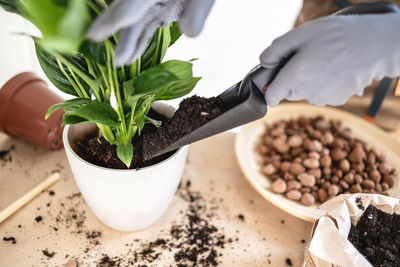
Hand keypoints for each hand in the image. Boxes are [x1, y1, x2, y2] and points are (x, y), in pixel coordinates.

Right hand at [88, 0, 214, 65]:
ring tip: (119, 61)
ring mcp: (154, 3)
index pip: (134, 2)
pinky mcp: (161, 10)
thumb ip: (198, 11)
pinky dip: (139, 41)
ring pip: (135, 22)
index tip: (101, 30)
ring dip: (127, 42)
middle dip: (111, 24)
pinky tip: (132, 56)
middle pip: (127, 9)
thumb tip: (190, 33)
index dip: (120, 15)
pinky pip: (146, 26)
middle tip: (93, 37)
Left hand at [259, 14, 399, 105]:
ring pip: (306, 93)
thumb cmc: (335, 35)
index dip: (270, 89)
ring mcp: (322, 98)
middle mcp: (307, 92)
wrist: (373, 45)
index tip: (275, 81)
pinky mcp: (336, 100)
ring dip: (309, 81)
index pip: (271, 97)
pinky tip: (334, 70)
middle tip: (306, 59)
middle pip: (289, 92)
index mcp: (295, 76)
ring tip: (324, 61)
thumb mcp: (300, 34)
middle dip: (292, 79)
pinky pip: (322, 94)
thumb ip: (275, 50)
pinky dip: (324, 84)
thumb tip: (263, 63)